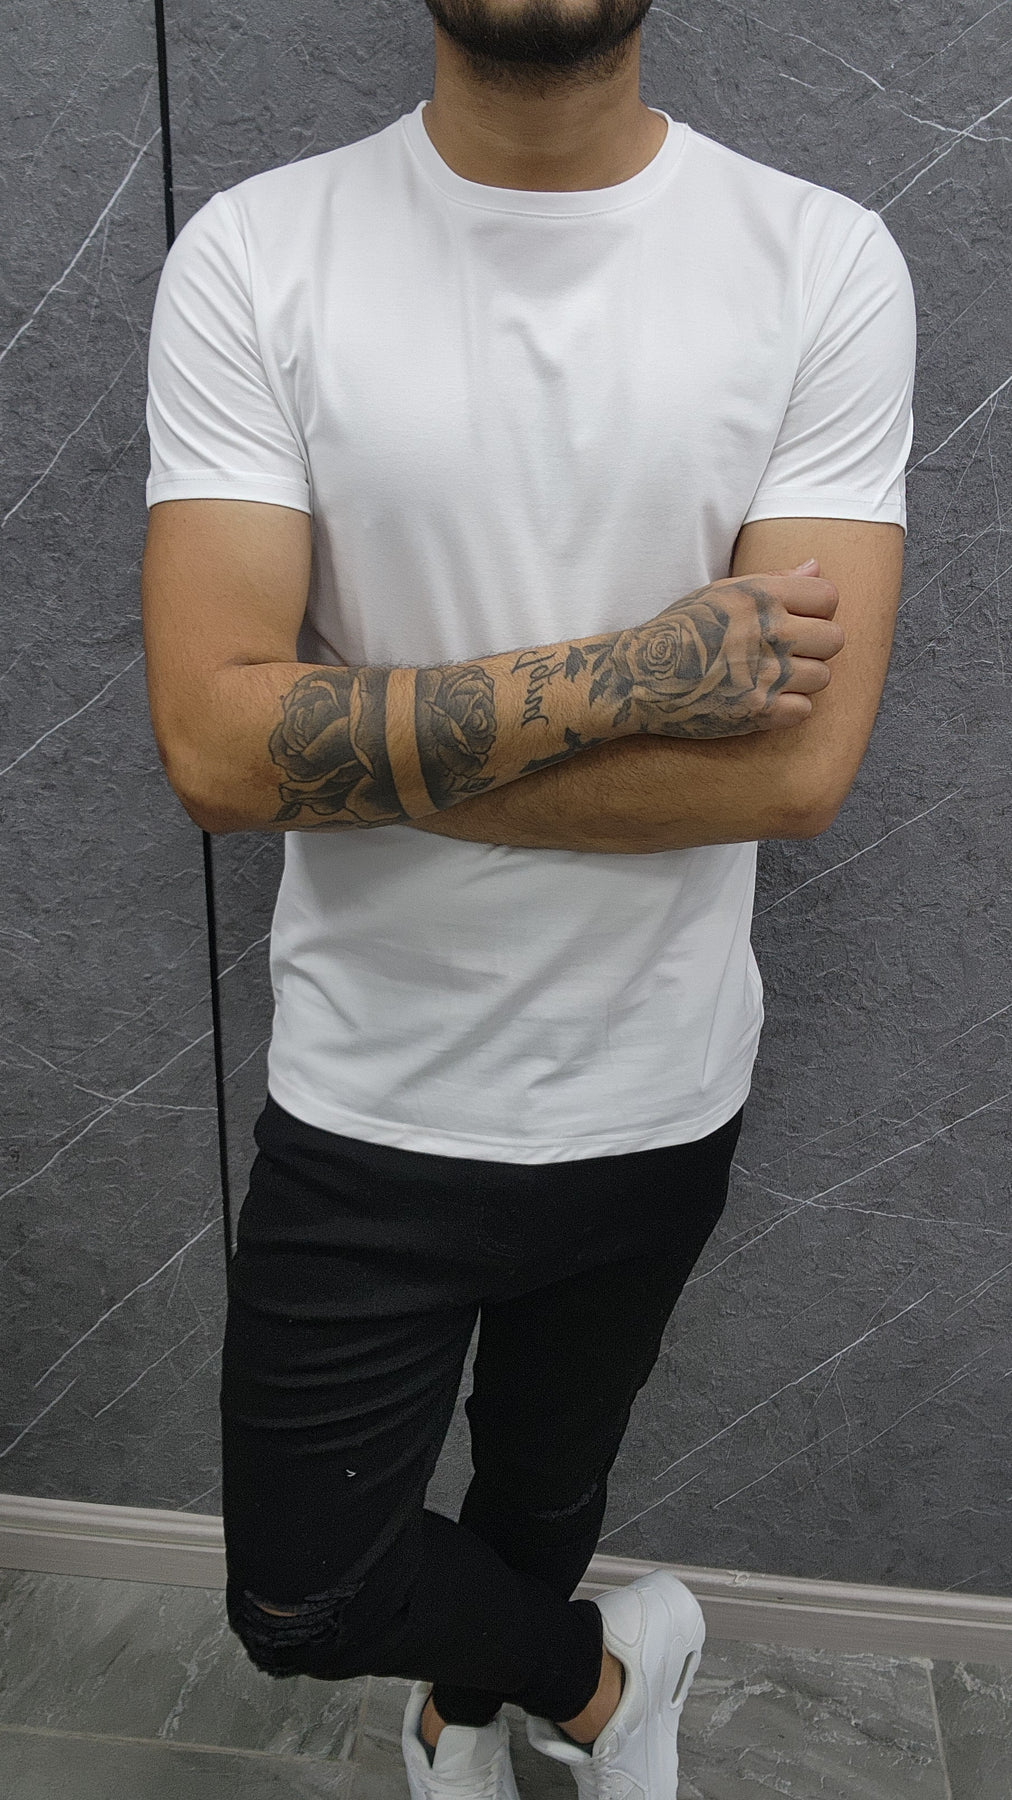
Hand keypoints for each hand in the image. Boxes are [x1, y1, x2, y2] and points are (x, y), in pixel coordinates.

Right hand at [614, 559, 843, 739]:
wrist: (639, 677)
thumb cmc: (680, 630)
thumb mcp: (721, 592)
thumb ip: (774, 580)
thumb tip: (817, 568)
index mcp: (760, 596)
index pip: (828, 596)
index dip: (816, 609)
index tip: (797, 620)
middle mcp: (768, 632)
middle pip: (834, 638)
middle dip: (816, 646)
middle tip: (789, 653)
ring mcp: (765, 674)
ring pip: (822, 676)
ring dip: (802, 679)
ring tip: (773, 677)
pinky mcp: (758, 712)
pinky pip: (804, 709)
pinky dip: (788, 708)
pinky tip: (764, 700)